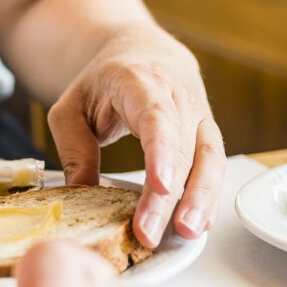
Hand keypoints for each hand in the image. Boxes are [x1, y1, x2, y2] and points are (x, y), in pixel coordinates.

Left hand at [46, 27, 224, 248]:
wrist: (144, 52)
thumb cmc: (105, 82)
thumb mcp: (72, 107)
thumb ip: (74, 148)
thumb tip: (81, 192)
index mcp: (141, 82)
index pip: (156, 117)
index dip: (160, 152)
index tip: (159, 184)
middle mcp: (179, 97)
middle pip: (182, 149)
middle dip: (168, 197)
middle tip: (149, 234)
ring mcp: (200, 115)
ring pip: (210, 158)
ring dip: (201, 199)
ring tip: (186, 233)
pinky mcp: (208, 134)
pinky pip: (214, 166)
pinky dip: (209, 196)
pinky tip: (200, 222)